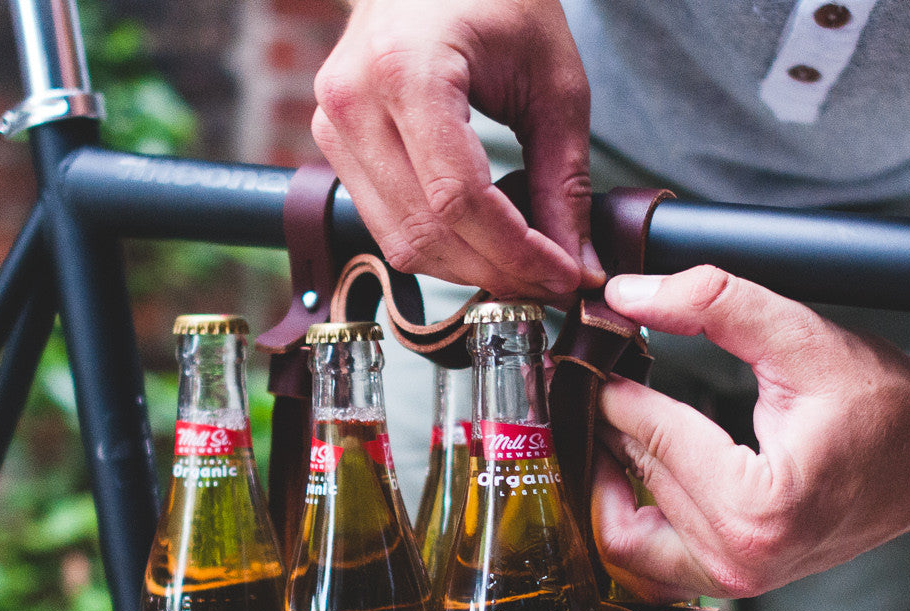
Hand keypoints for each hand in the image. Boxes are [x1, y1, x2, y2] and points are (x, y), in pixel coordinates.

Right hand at [312, 0, 602, 297]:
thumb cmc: (499, 2)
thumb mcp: (554, 84)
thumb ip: (566, 181)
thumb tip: (578, 268)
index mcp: (406, 72)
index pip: (460, 199)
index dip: (517, 252)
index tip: (565, 277)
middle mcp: (352, 102)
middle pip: (426, 230)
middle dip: (497, 270)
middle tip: (552, 283)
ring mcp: (331, 124)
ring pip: (399, 241)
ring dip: (467, 267)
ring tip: (523, 265)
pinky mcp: (332, 143)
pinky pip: (384, 223)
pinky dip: (439, 244)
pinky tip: (484, 240)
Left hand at [592, 267, 909, 601]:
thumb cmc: (887, 403)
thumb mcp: (803, 337)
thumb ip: (713, 305)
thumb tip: (625, 294)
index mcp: (760, 505)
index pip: (648, 433)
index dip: (609, 382)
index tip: (590, 345)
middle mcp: (743, 557)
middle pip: (629, 479)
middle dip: (602, 422)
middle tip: (592, 372)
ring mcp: (738, 579)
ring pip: (623, 532)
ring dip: (607, 474)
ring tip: (613, 415)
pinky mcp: (735, 581)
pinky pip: (651, 558)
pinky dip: (632, 512)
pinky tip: (639, 459)